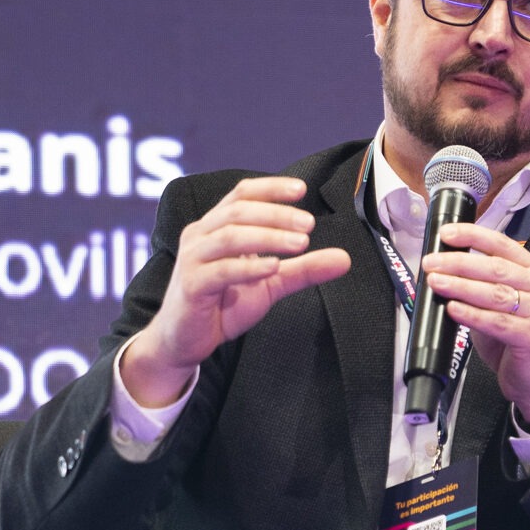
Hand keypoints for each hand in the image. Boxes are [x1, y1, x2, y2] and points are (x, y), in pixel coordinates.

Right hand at [123, 177, 350, 406]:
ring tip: (300, 244)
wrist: (184, 341)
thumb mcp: (269, 285)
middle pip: (239, 211)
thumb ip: (303, 270)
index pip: (242, 194)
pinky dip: (249, 266)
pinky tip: (273, 266)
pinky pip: (221, 270)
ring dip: (268, 237)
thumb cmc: (222, 306)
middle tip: (309, 223)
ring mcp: (192, 259)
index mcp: (215, 227)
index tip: (302, 190)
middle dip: (276, 214)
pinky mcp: (191, 285)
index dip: (270, 188)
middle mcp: (200, 235)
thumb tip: (345, 258)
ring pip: (230, 236)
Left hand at [422, 224, 529, 423]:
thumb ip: (481, 288)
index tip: (446, 235)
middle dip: (458, 263)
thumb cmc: (518, 343)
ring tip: (436, 283)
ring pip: (494, 293)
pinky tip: (454, 309)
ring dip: (460, 286)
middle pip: (494, 268)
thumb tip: (443, 273)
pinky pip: (496, 322)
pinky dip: (471, 314)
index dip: (472, 236)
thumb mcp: (501, 307)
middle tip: (432, 264)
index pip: (502, 245)